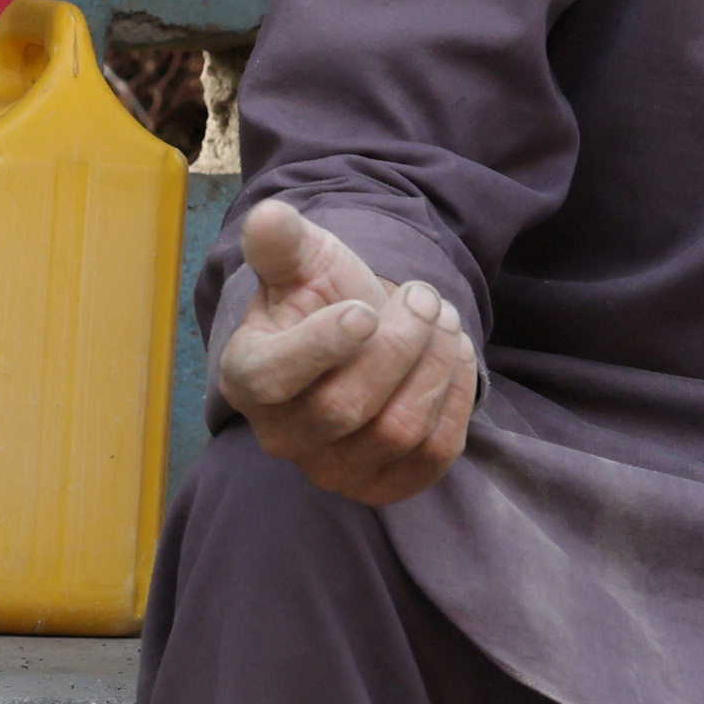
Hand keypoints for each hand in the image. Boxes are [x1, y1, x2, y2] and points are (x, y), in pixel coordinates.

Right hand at [213, 201, 483, 507]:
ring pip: (399, 431)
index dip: (323, 346)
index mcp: (246, 376)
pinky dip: (456, 398)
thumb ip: (282, 241)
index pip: (272, 380)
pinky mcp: (383, 487)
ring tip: (442, 320)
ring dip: (437, 365)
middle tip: (425, 298)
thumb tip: (270, 216)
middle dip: (402, 344)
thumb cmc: (319, 299)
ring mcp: (333, 471)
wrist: (355, 342)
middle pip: (348, 408)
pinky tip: (453, 358)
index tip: (365, 310)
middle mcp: (281, 436)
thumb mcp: (301, 261)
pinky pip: (434, 455)